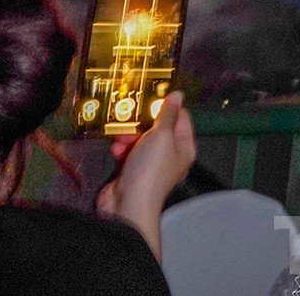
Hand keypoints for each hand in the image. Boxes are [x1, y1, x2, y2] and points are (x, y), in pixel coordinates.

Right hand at [97, 93, 196, 258]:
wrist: (127, 204)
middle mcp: (170, 155)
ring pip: (141, 139)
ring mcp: (151, 164)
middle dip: (143, 122)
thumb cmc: (150, 168)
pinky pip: (129, 152)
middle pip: (158, 128)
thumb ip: (168, 114)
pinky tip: (116, 149)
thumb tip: (178, 94)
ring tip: (121, 136)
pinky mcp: (133, 170)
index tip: (152, 96)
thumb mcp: (162, 135)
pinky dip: (122, 149)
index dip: (168, 106)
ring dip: (129, 135)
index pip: (181, 118)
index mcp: (184, 147)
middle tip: (131, 116)